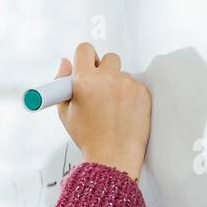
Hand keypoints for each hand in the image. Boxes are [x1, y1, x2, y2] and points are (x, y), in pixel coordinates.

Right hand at [55, 42, 151, 181]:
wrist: (113, 156)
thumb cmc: (89, 137)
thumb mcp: (66, 112)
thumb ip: (63, 84)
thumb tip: (64, 63)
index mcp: (85, 81)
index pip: (85, 50)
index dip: (84, 58)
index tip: (86, 66)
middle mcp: (107, 78)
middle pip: (108, 58)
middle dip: (104, 69)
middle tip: (100, 89)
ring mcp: (127, 84)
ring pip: (122, 74)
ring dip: (117, 84)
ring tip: (112, 108)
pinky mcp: (143, 92)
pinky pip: (134, 86)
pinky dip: (130, 95)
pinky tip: (123, 112)